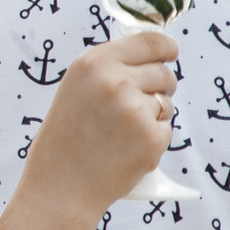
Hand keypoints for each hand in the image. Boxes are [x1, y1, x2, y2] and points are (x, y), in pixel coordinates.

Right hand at [23, 31, 178, 212]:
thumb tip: (152, 57)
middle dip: (159, 88)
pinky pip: (166, 130)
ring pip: (166, 103)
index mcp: (92, 63)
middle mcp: (114, 81)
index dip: (166, 48)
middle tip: (135, 108)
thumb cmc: (65, 140)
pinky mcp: (151, 138)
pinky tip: (126, 150)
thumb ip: (108, 70)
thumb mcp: (75, 89)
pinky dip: (152, 140)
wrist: (59, 188)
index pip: (149, 41)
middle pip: (164, 73)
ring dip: (154, 115)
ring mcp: (135, 110)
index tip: (170, 54)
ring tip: (121, 133)